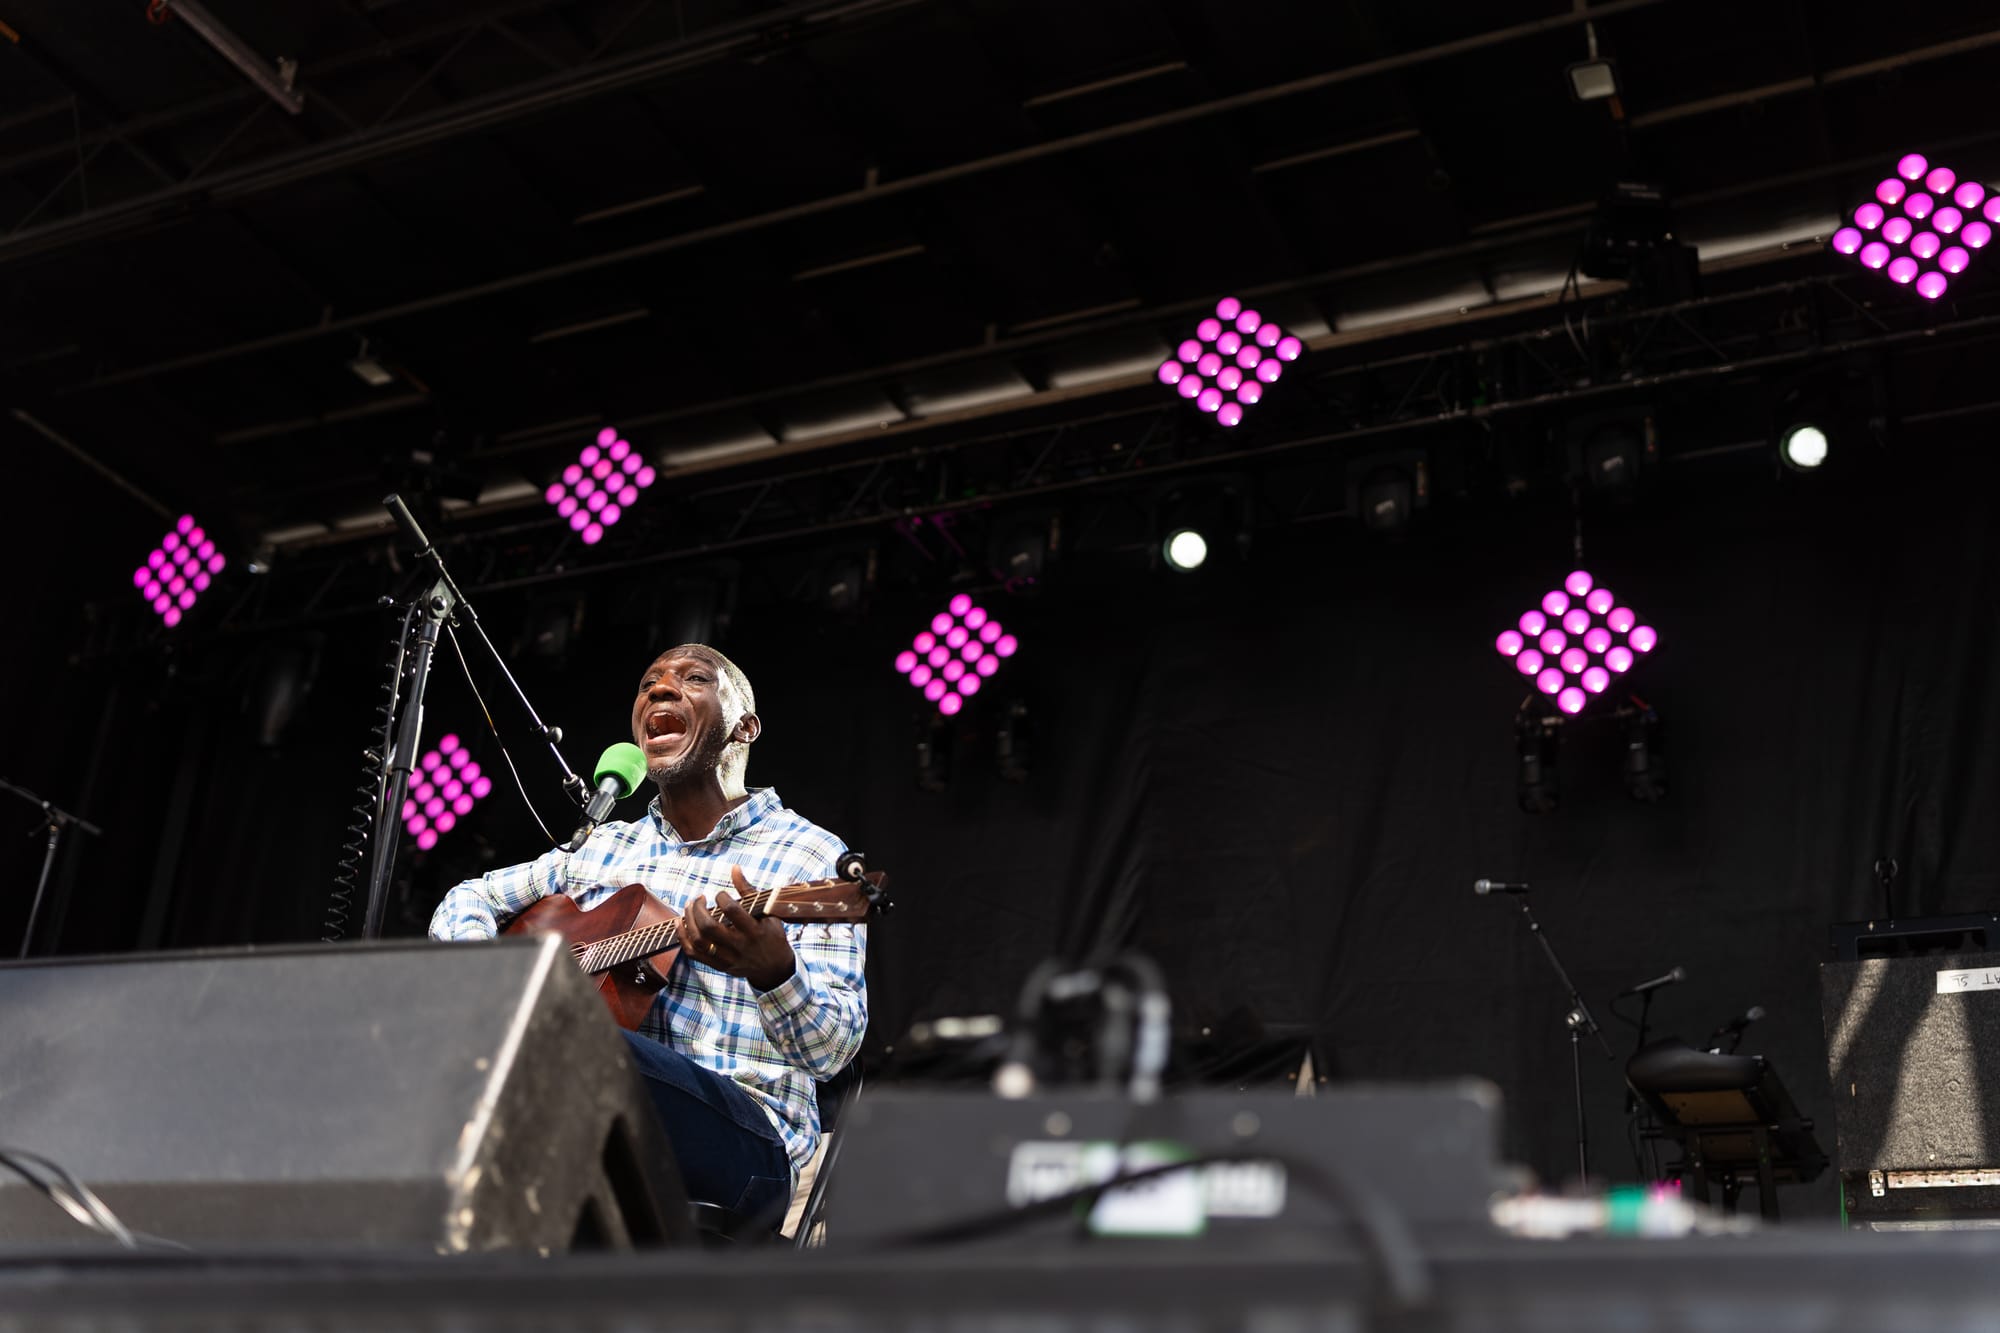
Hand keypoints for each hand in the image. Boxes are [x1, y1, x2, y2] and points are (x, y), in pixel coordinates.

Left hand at [678, 864, 795, 990]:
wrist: (774, 968)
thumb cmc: (772, 935)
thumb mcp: (768, 912)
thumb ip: (749, 891)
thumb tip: (734, 868)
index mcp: (754, 931)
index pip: (732, 911)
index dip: (721, 898)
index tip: (720, 894)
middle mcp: (739, 946)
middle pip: (709, 927)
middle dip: (698, 909)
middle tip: (698, 898)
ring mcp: (728, 958)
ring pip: (699, 941)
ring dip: (688, 921)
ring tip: (688, 907)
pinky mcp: (719, 966)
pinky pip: (693, 954)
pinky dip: (683, 937)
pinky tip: (680, 923)